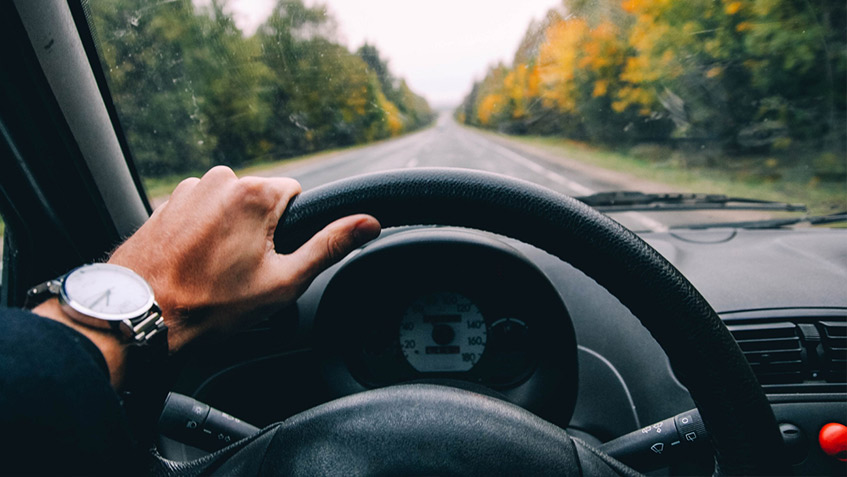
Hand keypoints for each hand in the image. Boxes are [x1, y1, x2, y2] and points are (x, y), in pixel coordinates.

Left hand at [108, 166, 379, 352]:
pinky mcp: (166, 202)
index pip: (295, 194)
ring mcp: (188, 189)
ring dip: (229, 230)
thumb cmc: (212, 304)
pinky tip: (193, 263)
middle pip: (261, 200)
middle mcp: (220, 180)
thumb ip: (329, 246)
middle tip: (241, 271)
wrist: (142, 314)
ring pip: (229, 206)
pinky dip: (201, 233)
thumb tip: (369, 222)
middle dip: (258, 230)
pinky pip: (200, 211)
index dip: (289, 228)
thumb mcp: (284, 282)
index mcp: (254, 193)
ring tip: (213, 270)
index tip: (271, 256)